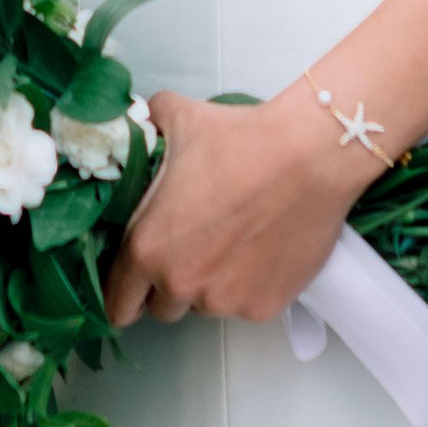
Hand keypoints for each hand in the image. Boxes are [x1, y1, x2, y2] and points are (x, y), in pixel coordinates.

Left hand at [105, 85, 381, 327]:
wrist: (309, 157)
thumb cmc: (240, 140)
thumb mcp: (178, 119)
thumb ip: (148, 125)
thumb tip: (139, 122)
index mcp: (147, 248)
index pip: (118, 302)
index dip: (121, 297)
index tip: (131, 291)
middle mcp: (181, 283)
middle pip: (162, 308)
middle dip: (169, 285)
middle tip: (190, 248)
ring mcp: (224, 301)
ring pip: (204, 306)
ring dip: (209, 285)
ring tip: (232, 242)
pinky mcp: (263, 307)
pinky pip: (244, 305)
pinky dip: (248, 286)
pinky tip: (262, 249)